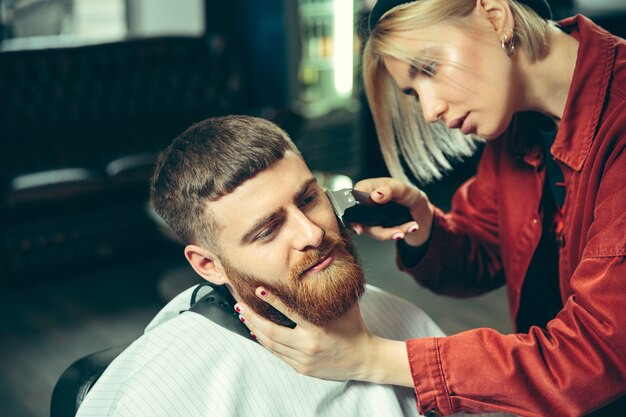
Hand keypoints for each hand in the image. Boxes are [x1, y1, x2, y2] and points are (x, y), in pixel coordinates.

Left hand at [235, 287, 374, 380]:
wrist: (364, 359)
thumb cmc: (354, 328)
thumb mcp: (346, 306)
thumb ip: (332, 290)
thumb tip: (326, 263)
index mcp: (318, 329)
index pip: (289, 312)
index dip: (272, 301)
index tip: (258, 290)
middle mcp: (308, 345)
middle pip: (272, 332)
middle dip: (253, 318)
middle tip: (240, 306)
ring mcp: (303, 359)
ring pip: (271, 344)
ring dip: (255, 329)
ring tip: (244, 317)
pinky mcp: (301, 368)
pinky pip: (278, 354)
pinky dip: (266, 342)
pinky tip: (257, 332)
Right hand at [351, 177, 433, 246]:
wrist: (415, 204)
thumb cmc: (404, 191)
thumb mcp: (399, 187)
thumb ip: (388, 190)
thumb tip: (375, 196)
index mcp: (363, 189)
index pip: (352, 204)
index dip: (353, 219)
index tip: (359, 229)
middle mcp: (363, 205)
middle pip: (363, 224)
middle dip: (382, 232)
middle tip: (399, 233)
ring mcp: (370, 218)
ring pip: (375, 232)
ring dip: (394, 233)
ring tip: (411, 228)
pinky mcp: (378, 228)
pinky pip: (385, 235)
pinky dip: (399, 233)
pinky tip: (411, 228)